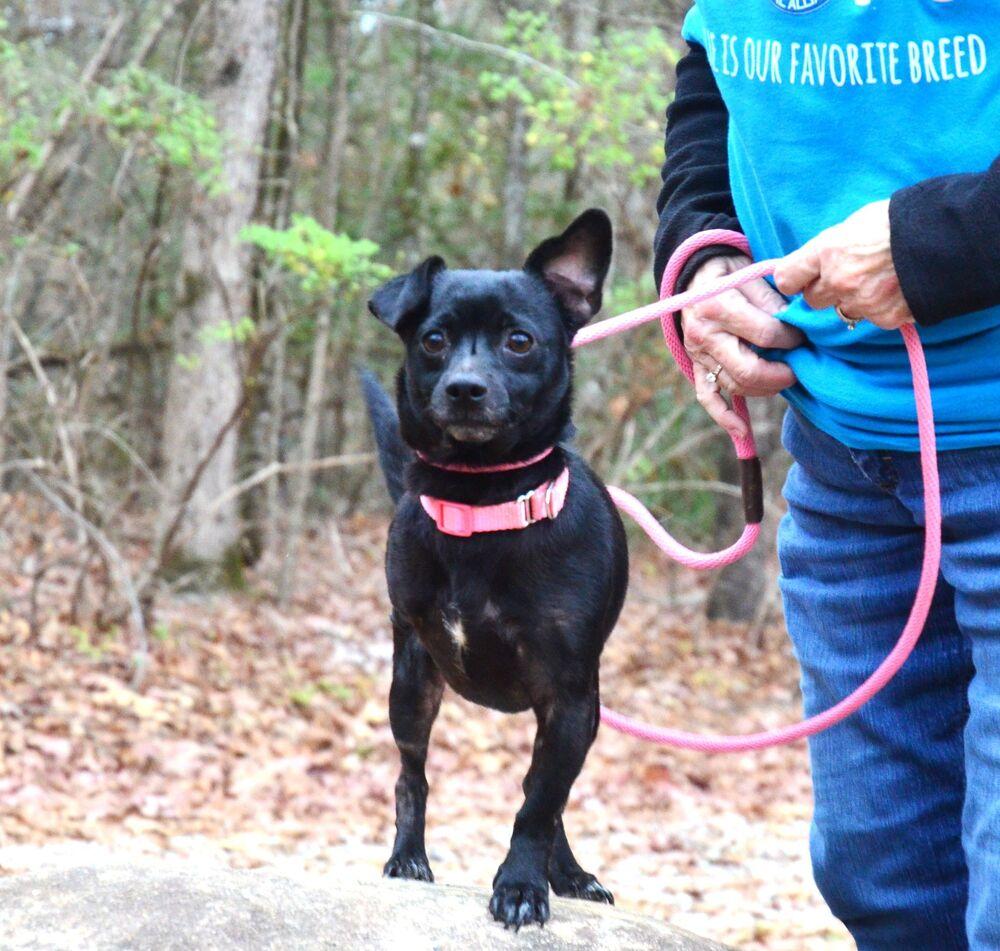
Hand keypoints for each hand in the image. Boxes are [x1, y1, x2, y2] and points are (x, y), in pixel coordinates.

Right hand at [682, 255, 803, 438]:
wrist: (696, 275)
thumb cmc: (731, 273)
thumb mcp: (752, 274)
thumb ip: (774, 301)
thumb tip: (798, 328)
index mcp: (717, 305)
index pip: (765, 334)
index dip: (792, 340)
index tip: (805, 337)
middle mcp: (703, 334)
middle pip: (748, 369)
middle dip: (781, 374)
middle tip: (799, 368)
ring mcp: (697, 353)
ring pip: (734, 385)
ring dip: (764, 388)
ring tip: (784, 379)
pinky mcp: (695, 366)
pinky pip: (707, 396)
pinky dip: (724, 417)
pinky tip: (742, 431)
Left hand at [773, 199, 914, 329]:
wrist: (949, 235)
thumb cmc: (902, 220)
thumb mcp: (857, 223)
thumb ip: (830, 247)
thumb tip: (812, 263)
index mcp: (828, 251)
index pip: (787, 278)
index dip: (794, 279)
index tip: (801, 278)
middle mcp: (839, 280)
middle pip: (813, 300)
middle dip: (825, 291)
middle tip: (847, 275)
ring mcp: (862, 302)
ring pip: (843, 311)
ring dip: (853, 300)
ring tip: (877, 280)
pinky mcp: (885, 318)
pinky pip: (872, 319)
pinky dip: (880, 308)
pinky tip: (895, 290)